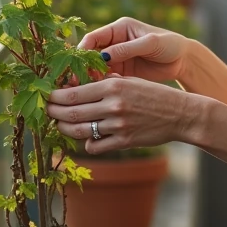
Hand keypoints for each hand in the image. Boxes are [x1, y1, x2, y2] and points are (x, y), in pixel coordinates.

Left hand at [46, 75, 200, 153]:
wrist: (180, 114)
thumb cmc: (153, 94)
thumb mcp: (129, 81)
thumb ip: (105, 83)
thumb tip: (77, 86)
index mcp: (113, 85)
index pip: (74, 93)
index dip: (55, 97)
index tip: (47, 97)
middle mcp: (113, 104)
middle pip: (72, 112)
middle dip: (54, 113)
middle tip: (47, 112)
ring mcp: (118, 124)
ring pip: (81, 131)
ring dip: (66, 129)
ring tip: (61, 125)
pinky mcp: (124, 141)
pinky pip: (96, 146)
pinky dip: (88, 144)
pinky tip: (87, 139)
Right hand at [79, 17, 192, 82]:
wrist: (183, 60)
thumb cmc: (169, 45)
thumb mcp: (150, 44)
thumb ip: (127, 48)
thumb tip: (104, 55)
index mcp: (119, 29)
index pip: (93, 38)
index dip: (82, 50)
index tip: (77, 65)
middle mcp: (114, 42)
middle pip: (90, 54)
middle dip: (82, 67)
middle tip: (76, 82)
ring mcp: (117, 58)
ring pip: (95, 68)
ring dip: (89, 79)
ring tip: (86, 91)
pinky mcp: (122, 72)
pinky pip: (105, 78)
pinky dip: (100, 86)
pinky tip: (99, 94)